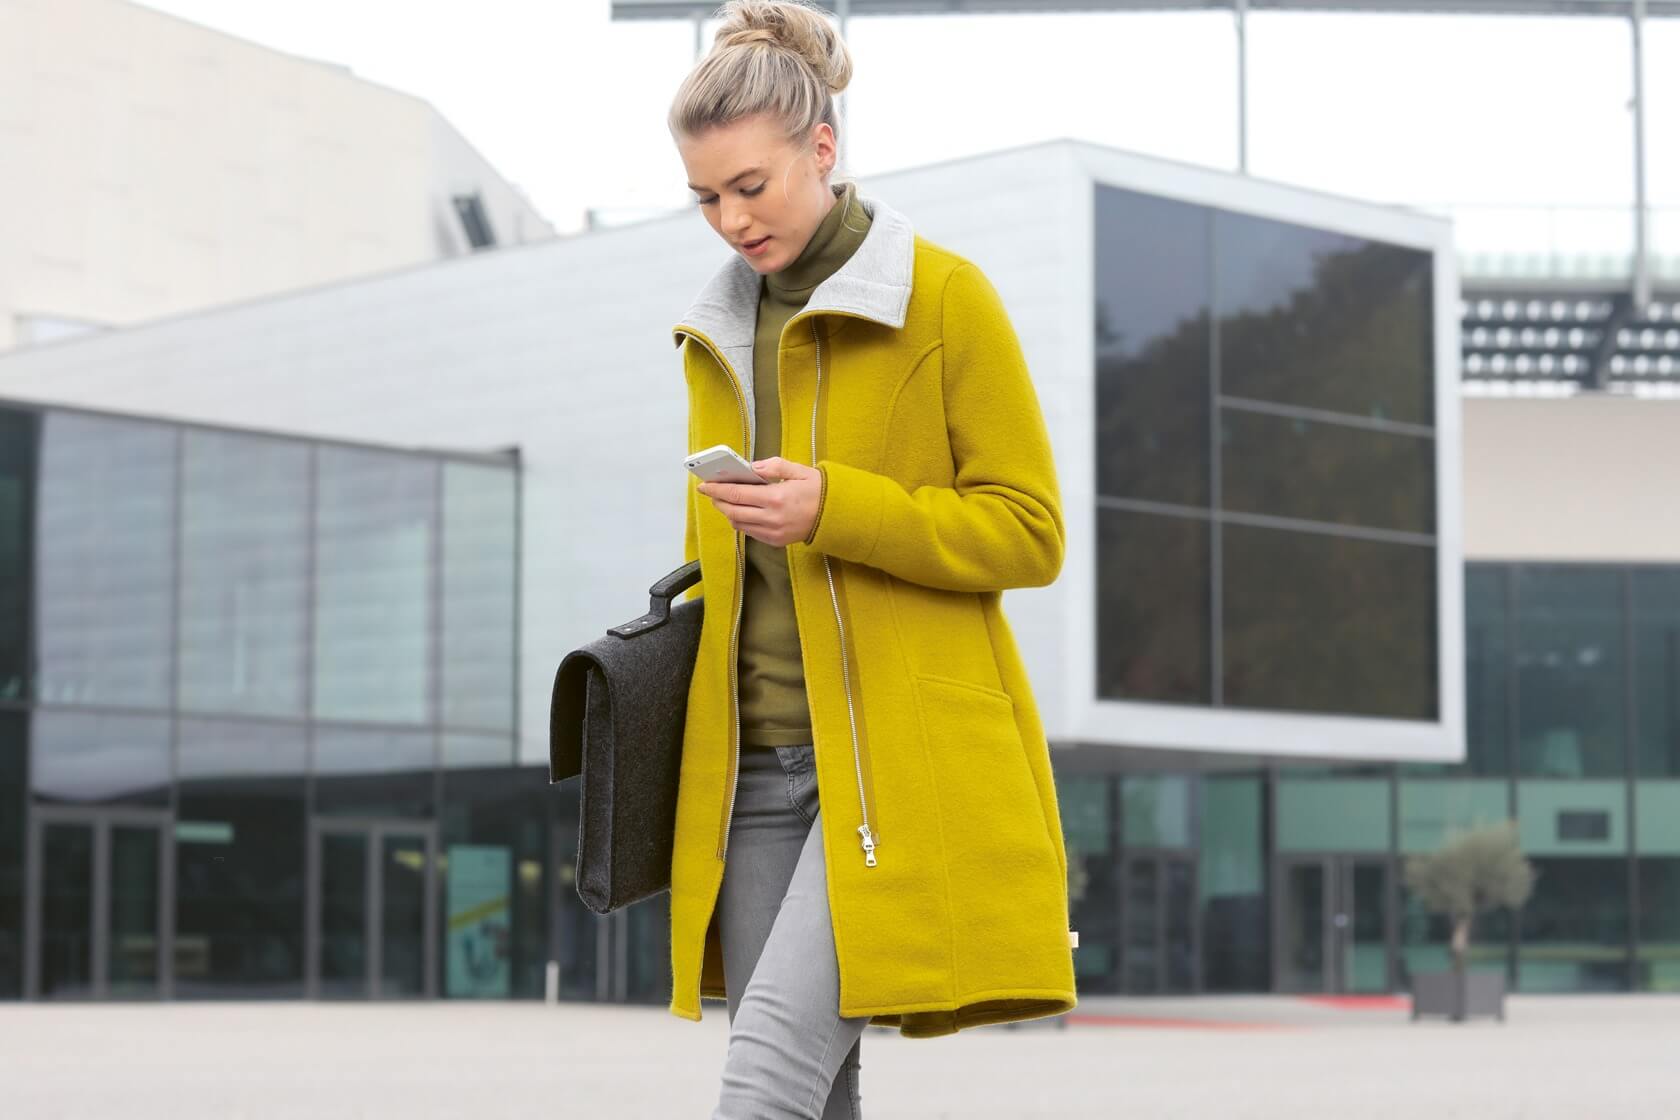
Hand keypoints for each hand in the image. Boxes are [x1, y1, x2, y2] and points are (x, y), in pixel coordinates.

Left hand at [696, 456, 820, 546]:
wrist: (838, 517)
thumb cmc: (819, 491)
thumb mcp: (799, 471)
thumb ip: (774, 466)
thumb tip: (753, 467)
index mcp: (776, 498)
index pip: (736, 494)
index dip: (717, 490)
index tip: (704, 485)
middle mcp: (772, 518)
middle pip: (732, 511)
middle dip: (718, 501)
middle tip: (711, 492)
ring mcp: (773, 532)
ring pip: (739, 524)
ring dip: (728, 512)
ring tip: (725, 500)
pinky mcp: (776, 541)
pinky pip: (751, 532)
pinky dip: (742, 521)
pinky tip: (742, 511)